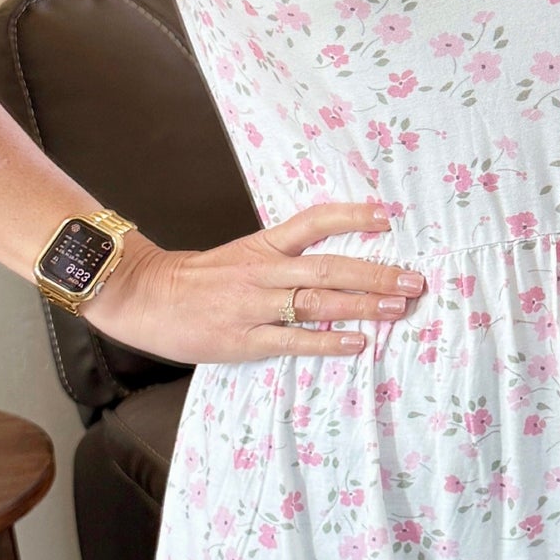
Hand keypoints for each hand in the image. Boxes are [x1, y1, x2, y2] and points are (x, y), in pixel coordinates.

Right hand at [86, 201, 424, 363]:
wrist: (145, 296)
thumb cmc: (198, 280)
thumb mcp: (242, 255)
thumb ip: (282, 258)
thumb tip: (332, 264)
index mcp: (263, 245)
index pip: (314, 221)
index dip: (352, 217)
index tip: (388, 217)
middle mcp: (264, 271)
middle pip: (330, 266)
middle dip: (377, 273)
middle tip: (414, 280)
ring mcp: (254, 305)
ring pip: (318, 301)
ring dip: (363, 305)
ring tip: (400, 308)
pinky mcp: (243, 338)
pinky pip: (293, 339)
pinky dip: (328, 341)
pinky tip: (358, 343)